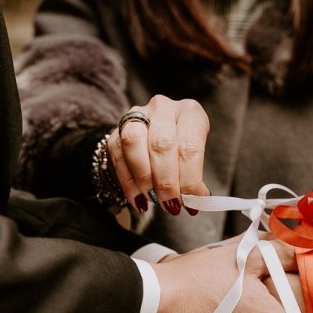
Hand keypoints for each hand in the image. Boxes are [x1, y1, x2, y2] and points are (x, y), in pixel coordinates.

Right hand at [107, 94, 209, 215]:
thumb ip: (195, 179)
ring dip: (144, 179)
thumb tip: (196, 202)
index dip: (190, 179)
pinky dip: (129, 184)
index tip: (192, 201)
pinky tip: (139, 200)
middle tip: (171, 205)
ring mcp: (137, 116)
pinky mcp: (116, 131)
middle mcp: (162, 108)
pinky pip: (119, 157)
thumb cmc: (181, 150)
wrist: (153, 138)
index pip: (190, 146)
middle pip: (162, 144)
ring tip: (154, 201)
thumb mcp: (195, 158)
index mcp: (189, 112)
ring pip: (134, 143)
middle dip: (166, 182)